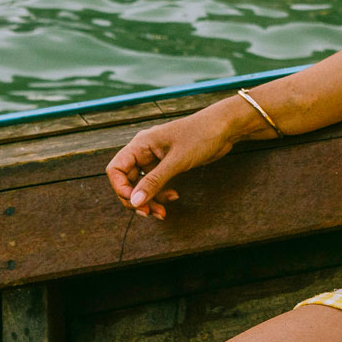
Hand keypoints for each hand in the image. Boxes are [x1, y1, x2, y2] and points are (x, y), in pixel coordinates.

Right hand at [104, 104, 245, 220]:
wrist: (225, 127)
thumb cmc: (201, 136)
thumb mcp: (177, 161)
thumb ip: (155, 182)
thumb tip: (134, 202)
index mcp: (141, 144)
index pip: (116, 169)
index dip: (120, 188)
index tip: (135, 202)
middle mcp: (144, 151)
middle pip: (127, 181)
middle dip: (136, 199)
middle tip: (149, 213)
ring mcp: (155, 158)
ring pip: (142, 185)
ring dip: (149, 200)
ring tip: (162, 213)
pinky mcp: (168, 164)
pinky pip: (156, 183)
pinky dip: (161, 194)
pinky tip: (174, 197)